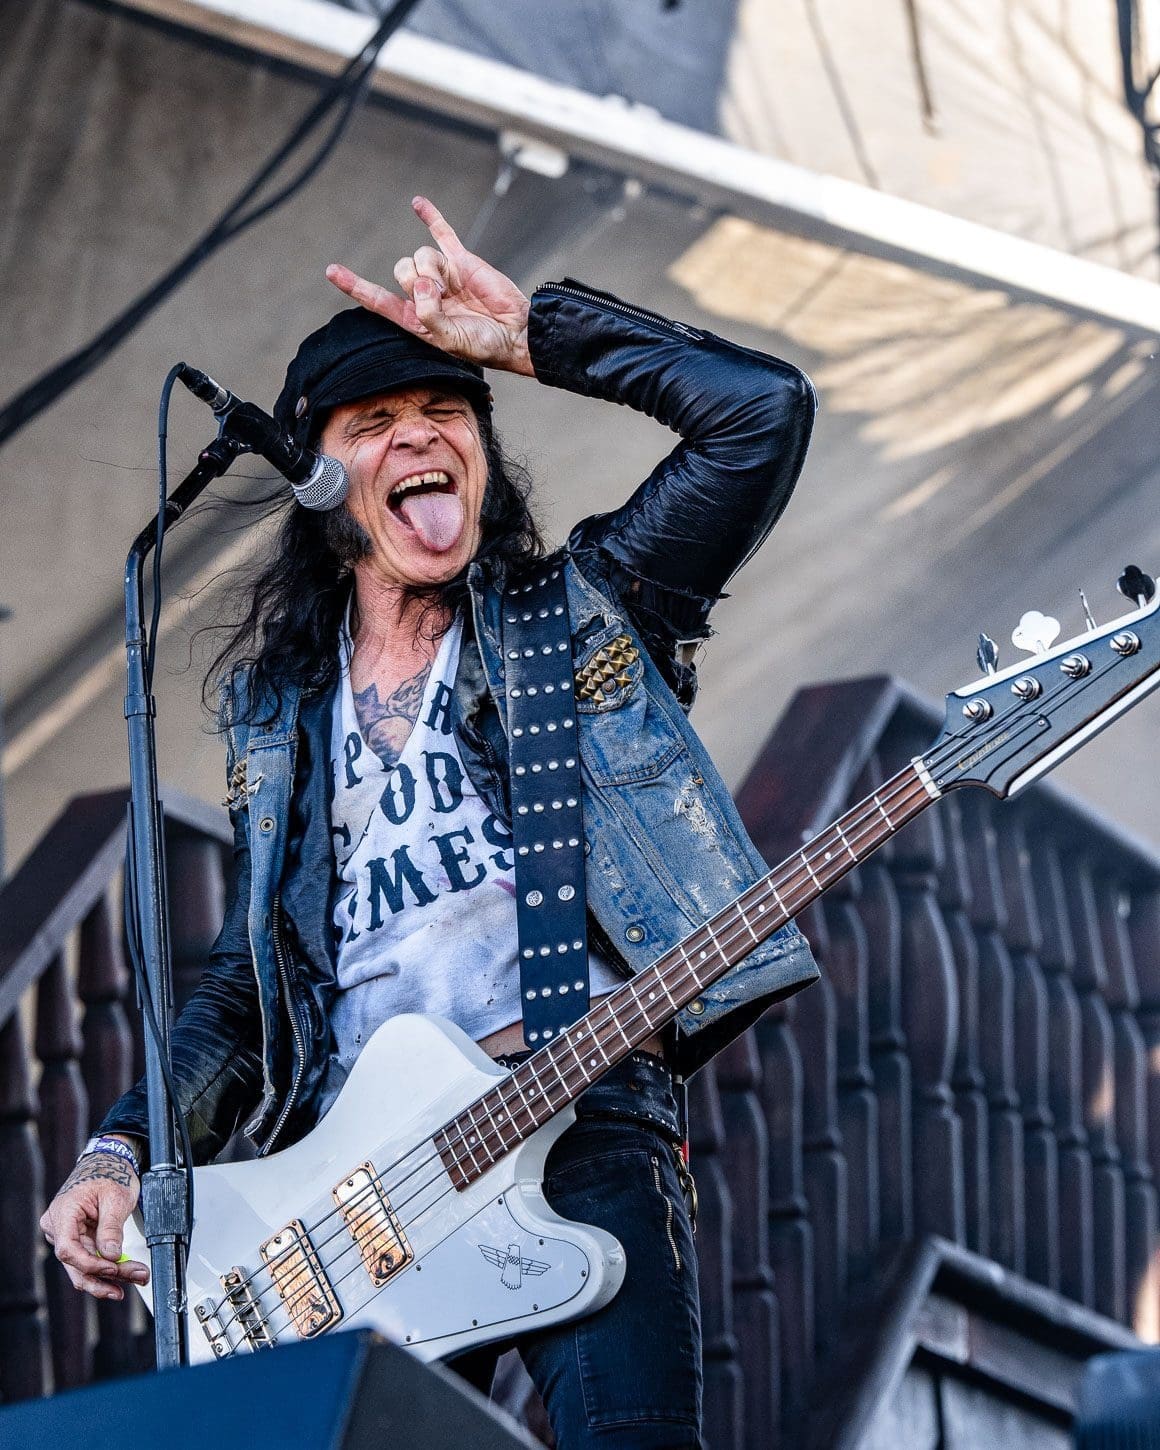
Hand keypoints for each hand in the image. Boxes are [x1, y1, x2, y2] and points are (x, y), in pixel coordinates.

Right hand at [40, 1153, 148, 1300]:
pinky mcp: (77, 1240)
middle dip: (107, 1276)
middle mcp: (58, 1227)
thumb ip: (111, 1229)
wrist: (109, 1164)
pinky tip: (125, 1275)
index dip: (90, 1264)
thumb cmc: (110, 1174)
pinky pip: (89, 1260)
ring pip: (83, 1267)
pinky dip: (108, 1268)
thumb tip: (111, 1257)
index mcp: (63, 1212)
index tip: (113, 1269)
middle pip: (77, 1264)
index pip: (68, 1249)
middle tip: (136, 1277)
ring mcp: (66, 1235)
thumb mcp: (116, 1198)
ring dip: (110, 1277)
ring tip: (137, 1277)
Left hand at [326, 196, 533, 376]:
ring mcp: (442, 275)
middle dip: (417, 280)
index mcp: (415, 319)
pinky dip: (430, 217)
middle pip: (400, 270)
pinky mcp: (461, 260)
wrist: (516, 332)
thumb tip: (421, 283)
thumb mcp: (452, 340)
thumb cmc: (484, 345)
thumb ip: (430, 316)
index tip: (331, 270)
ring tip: (454, 288)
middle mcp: (424, 295)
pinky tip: (417, 202)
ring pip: (419, 254)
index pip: (378, 299)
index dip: (355, 285)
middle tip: (441, 296)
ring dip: (433, 268)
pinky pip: (441, 233)